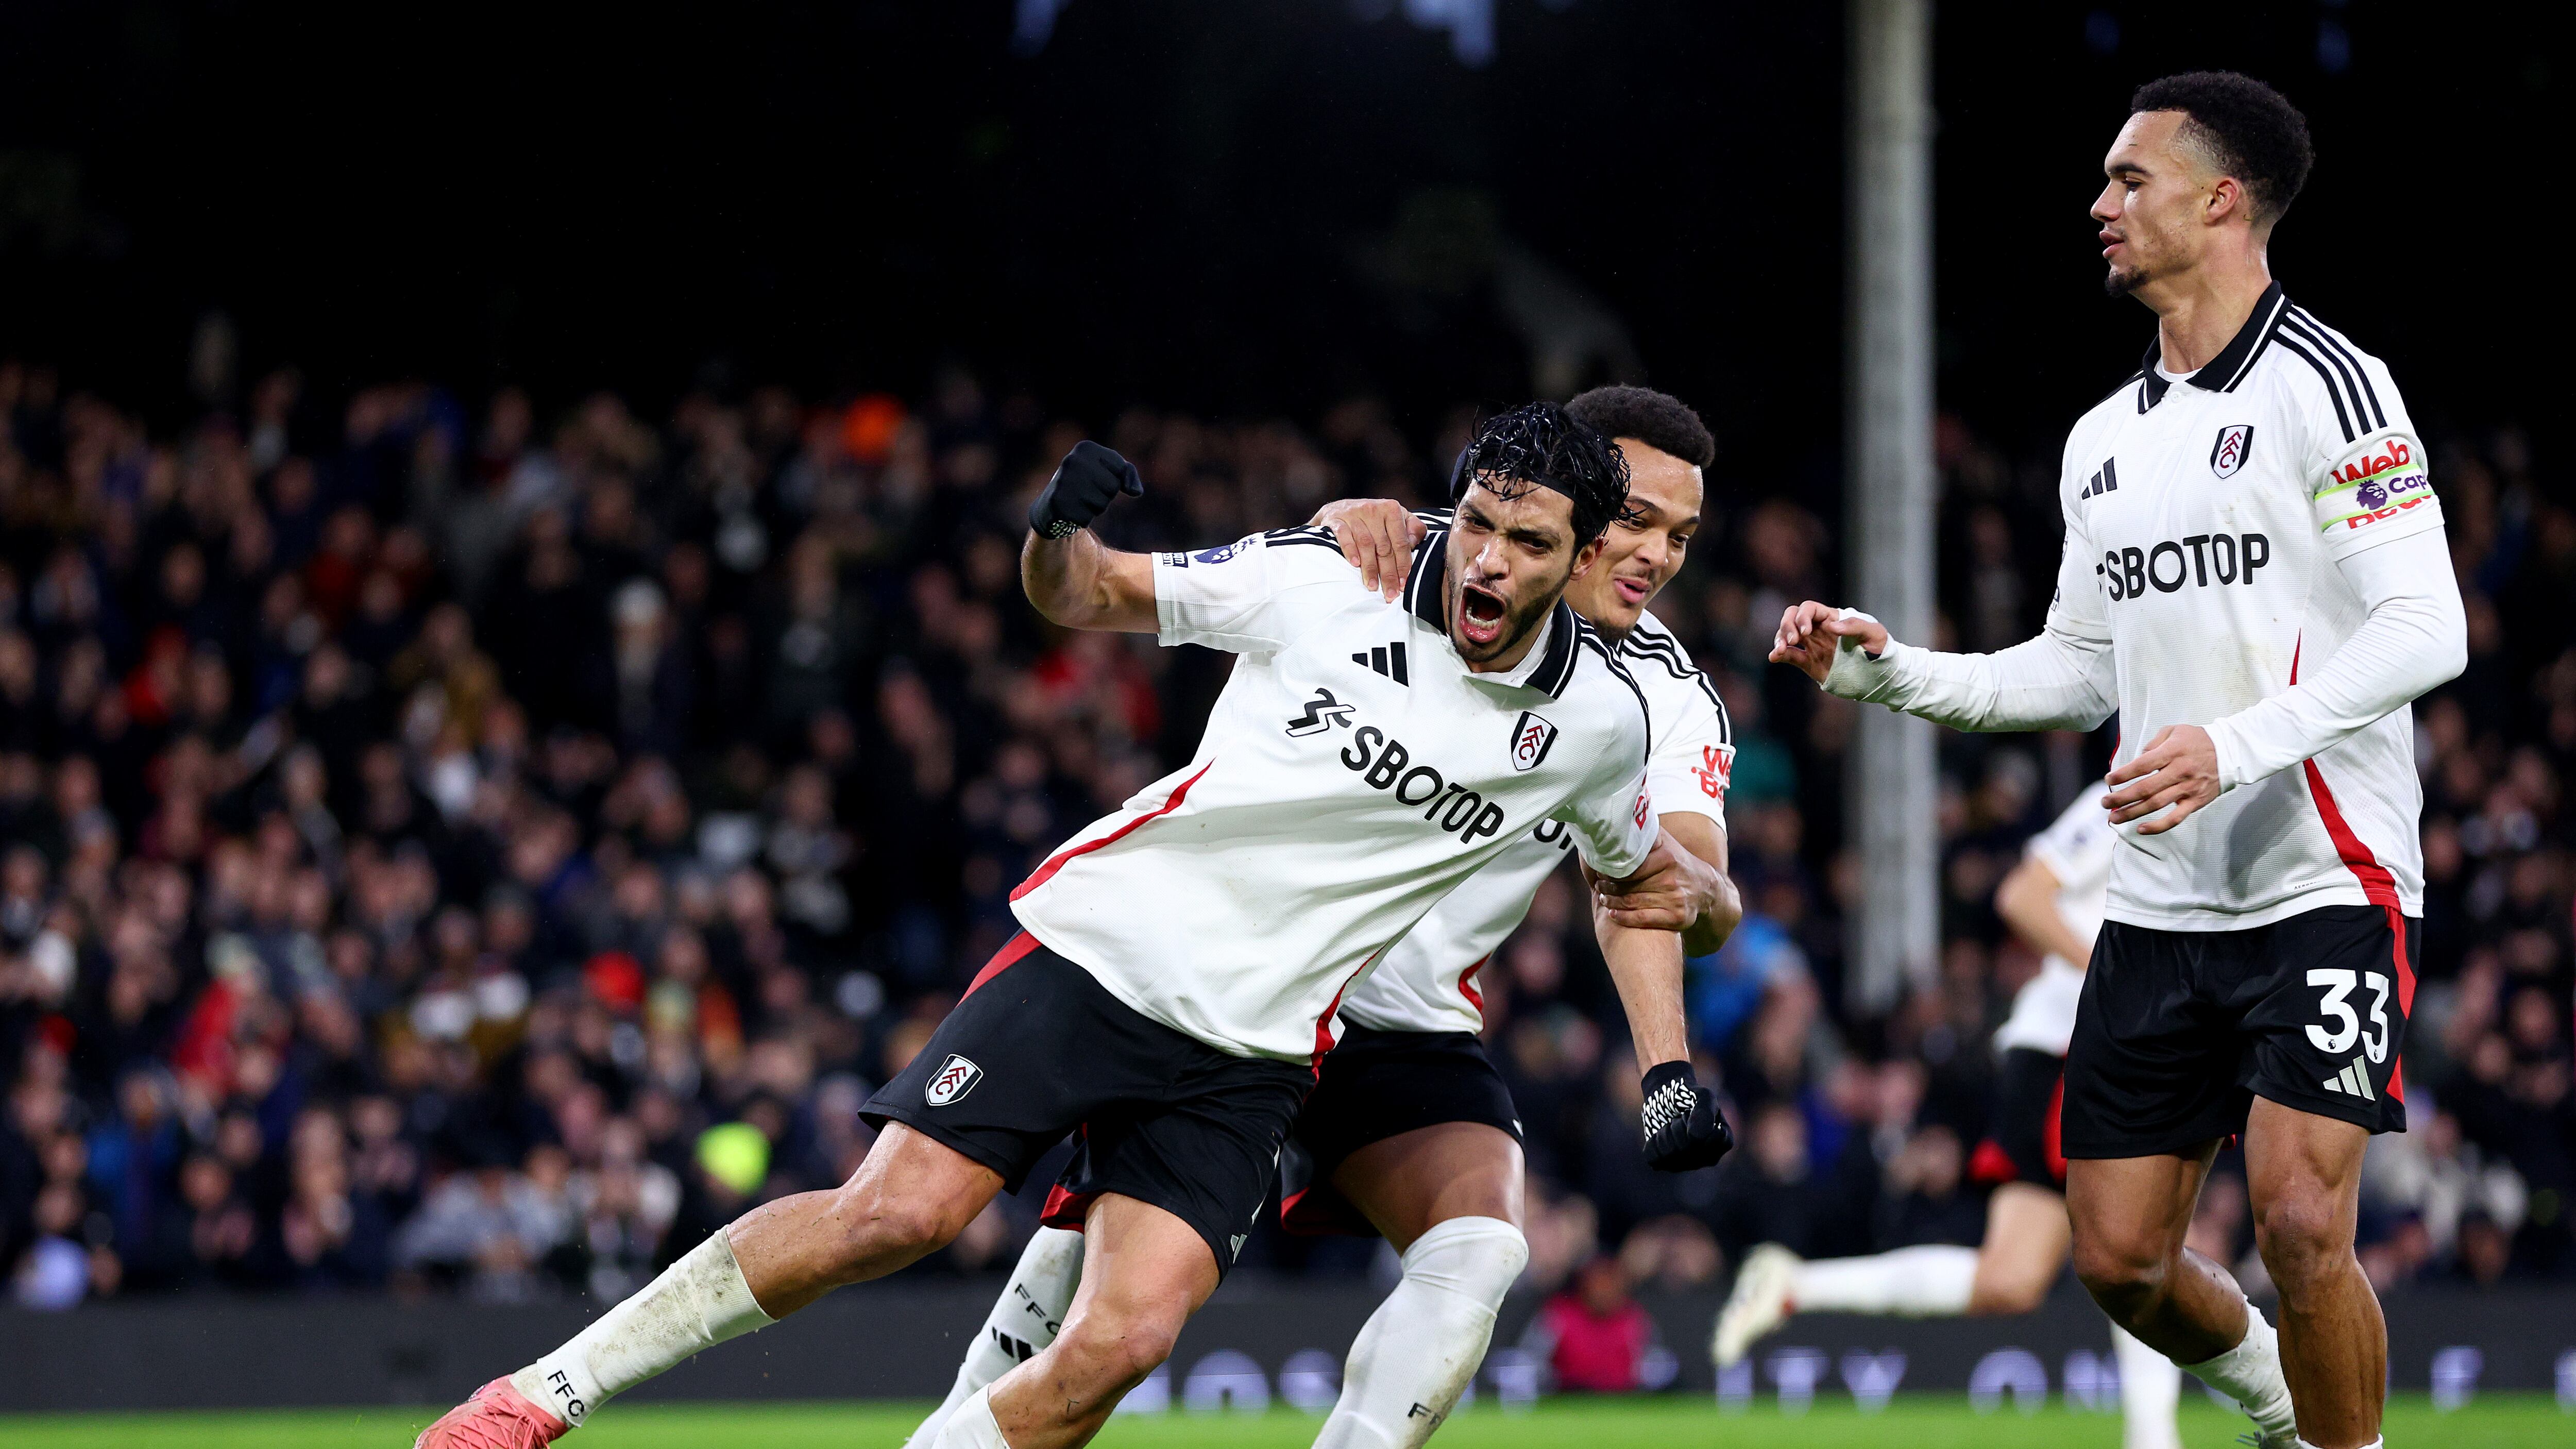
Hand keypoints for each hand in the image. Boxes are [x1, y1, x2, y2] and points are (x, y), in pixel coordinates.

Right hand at [1029, 440, 1143, 538]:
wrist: (1053, 504)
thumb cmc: (1087, 484)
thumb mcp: (1109, 470)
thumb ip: (1129, 473)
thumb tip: (1136, 491)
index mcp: (1086, 448)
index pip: (1122, 470)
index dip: (1116, 479)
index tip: (1099, 478)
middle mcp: (1072, 460)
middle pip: (1112, 488)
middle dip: (1105, 496)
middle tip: (1087, 492)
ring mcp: (1063, 481)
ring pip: (1101, 505)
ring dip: (1095, 509)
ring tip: (1079, 501)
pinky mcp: (1057, 503)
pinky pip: (1086, 518)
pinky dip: (1082, 519)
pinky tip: (1071, 511)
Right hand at [1311, 498, 1425, 600]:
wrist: (1340, 508)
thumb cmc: (1374, 519)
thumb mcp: (1397, 518)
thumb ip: (1413, 529)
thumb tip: (1415, 544)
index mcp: (1391, 509)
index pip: (1400, 542)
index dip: (1403, 565)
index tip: (1403, 584)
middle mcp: (1373, 509)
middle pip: (1383, 547)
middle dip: (1388, 573)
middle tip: (1390, 593)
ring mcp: (1353, 513)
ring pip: (1365, 544)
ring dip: (1370, 568)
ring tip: (1372, 586)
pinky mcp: (1336, 519)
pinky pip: (1344, 536)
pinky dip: (1350, 550)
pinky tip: (1355, 564)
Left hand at [1591, 830, 1718, 931]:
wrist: (1705, 888)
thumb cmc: (1677, 862)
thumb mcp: (1666, 843)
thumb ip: (1646, 833)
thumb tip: (1622, 817)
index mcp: (1667, 858)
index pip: (1630, 866)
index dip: (1611, 869)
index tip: (1599, 869)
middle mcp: (1672, 880)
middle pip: (1629, 887)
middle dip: (1609, 887)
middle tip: (1598, 885)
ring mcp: (1675, 900)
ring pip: (1633, 903)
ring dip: (1612, 902)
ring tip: (1603, 898)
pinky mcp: (1677, 918)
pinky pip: (1644, 919)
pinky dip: (1625, 918)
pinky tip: (1613, 914)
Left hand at [1640, 1061, 1732, 1171]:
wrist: (1665, 1096)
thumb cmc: (1688, 1095)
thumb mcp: (1702, 1095)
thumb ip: (1705, 1113)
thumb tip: (1697, 1137)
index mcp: (1724, 1142)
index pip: (1704, 1138)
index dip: (1695, 1120)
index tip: (1694, 1112)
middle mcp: (1708, 1158)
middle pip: (1685, 1148)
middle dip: (1678, 1126)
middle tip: (1680, 1117)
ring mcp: (1688, 1165)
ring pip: (1669, 1153)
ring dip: (1665, 1132)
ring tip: (1671, 1125)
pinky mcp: (1667, 1166)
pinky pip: (1654, 1158)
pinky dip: (1653, 1142)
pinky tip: (1660, 1135)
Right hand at [1767, 602, 1888, 683]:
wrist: (1879, 675)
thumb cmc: (1880, 649)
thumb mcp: (1874, 634)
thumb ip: (1855, 626)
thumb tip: (1831, 626)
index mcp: (1832, 618)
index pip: (1809, 609)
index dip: (1803, 616)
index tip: (1805, 631)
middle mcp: (1819, 630)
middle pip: (1792, 617)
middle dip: (1787, 625)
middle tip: (1793, 639)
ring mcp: (1812, 646)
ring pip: (1787, 635)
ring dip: (1780, 639)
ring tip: (1780, 650)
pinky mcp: (1809, 663)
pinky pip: (1790, 656)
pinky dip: (1779, 654)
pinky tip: (1774, 657)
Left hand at [2103, 724, 2220, 834]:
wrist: (2232, 752)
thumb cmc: (2198, 740)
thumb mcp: (2175, 730)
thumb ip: (2154, 742)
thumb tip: (2138, 759)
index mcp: (2173, 752)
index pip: (2143, 765)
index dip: (2123, 774)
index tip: (2108, 780)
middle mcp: (2180, 772)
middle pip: (2145, 788)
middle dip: (2121, 797)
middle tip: (2104, 802)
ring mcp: (2188, 789)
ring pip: (2156, 805)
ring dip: (2132, 813)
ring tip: (2114, 818)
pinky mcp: (2196, 802)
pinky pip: (2175, 818)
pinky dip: (2158, 826)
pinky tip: (2141, 829)